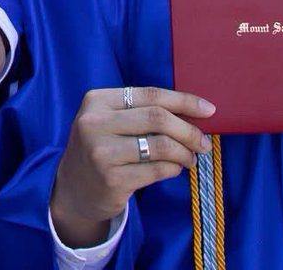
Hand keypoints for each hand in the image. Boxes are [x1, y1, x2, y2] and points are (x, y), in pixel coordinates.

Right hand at [50, 86, 214, 247]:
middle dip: (188, 130)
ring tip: (190, 158)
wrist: (74, 187)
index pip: (149, 94)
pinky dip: (174, 169)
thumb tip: (194, 112)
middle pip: (157, 118)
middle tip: (203, 142)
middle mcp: (95, 123)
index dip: (183, 101)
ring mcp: (101, 152)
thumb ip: (141, 112)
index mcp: (97, 100)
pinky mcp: (112, 179)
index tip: (208, 110)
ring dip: (184, 153)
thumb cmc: (102, 147)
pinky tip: (174, 169)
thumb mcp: (109, 121)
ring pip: (160, 146)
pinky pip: (157, 171)